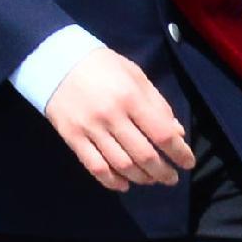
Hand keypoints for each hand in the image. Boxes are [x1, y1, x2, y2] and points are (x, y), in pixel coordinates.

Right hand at [42, 47, 192, 191]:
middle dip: (164, 172)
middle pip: (145, 156)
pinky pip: (95, 167)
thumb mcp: (134, 75)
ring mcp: (89, 127)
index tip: (188, 162)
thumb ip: (158, 105)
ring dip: (142, 178)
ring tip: (150, 178)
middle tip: (171, 177)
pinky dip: (113, 181)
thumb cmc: (102, 66)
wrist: (54, 58)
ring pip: (122, 166)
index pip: (163, 135)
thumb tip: (177, 135)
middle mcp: (111, 115)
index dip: (180, 153)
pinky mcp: (71, 136)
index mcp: (130, 97)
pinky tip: (124, 183)